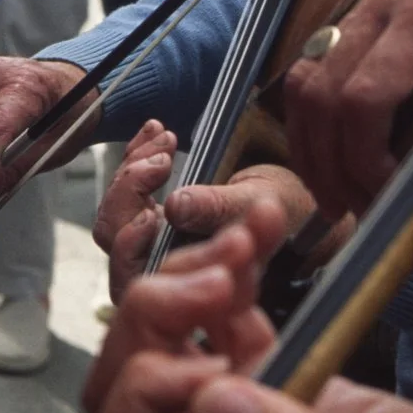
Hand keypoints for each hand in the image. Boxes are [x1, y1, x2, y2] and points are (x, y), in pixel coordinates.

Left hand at [80, 199, 412, 412]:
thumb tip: (207, 402)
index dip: (147, 386)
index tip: (217, 356)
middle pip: (134, 377)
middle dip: (163, 309)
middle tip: (225, 272)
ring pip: (176, 334)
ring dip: (202, 272)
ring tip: (254, 227)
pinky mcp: (278, 379)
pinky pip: (231, 318)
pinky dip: (239, 268)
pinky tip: (267, 227)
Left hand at [94, 138, 318, 302]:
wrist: (297, 206)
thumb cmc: (284, 217)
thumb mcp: (257, 209)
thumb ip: (220, 210)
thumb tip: (177, 206)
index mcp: (183, 283)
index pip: (133, 272)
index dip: (134, 241)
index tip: (158, 207)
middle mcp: (161, 268)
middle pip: (115, 235)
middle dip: (131, 190)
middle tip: (164, 159)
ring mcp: (154, 240)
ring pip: (118, 207)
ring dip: (135, 166)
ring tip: (165, 138)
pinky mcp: (154, 211)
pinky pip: (129, 185)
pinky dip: (138, 154)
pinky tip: (156, 129)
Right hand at [279, 0, 412, 215]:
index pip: (362, 100)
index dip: (363, 162)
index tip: (383, 200)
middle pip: (322, 92)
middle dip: (330, 163)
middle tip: (351, 212)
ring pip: (307, 77)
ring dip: (312, 143)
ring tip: (335, 193)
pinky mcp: (374, 8)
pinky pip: (322, 64)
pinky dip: (319, 116)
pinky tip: (338, 153)